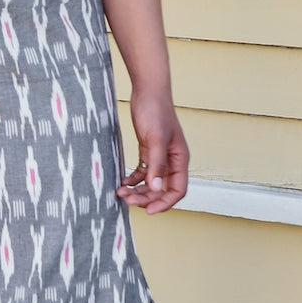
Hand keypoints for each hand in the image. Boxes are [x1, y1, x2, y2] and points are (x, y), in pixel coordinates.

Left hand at [116, 90, 188, 214]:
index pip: (178, 190)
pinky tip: (123, 183)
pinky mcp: (148, 150)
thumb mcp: (155, 139)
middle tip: (127, 200)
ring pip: (152, 182)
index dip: (164, 203)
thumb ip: (156, 164)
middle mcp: (172, 161)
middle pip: (163, 189)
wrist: (148, 91)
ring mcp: (160, 156)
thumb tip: (157, 188)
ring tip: (121, 193)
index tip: (148, 211)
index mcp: (180, 159)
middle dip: (146, 198)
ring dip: (138, 191)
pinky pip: (143, 172)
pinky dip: (133, 179)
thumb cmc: (155, 112)